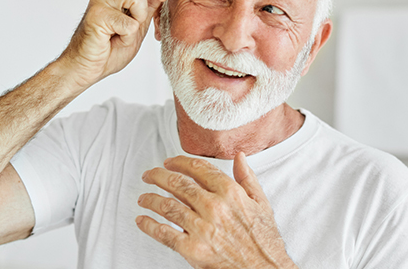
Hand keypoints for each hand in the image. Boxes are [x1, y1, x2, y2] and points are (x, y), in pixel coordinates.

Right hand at [58, 0, 186, 88]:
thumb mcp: (139, 24)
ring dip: (139, 18)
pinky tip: (115, 40)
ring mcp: (101, 0)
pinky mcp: (96, 15)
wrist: (86, 68)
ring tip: (125, 32)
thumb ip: (150, 5)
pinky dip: (127, 36)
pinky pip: (128, 21)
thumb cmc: (109, 47)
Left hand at [137, 154, 297, 268]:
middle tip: (149, 176)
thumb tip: (239, 157)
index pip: (198, 168)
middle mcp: (214, 207)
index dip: (179, 162)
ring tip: (144, 198)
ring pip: (167, 206)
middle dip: (158, 176)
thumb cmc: (265, 242)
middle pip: (177, 184)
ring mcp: (202, 228)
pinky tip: (142, 220)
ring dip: (151, 199)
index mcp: (230, 193)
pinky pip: (165, 234)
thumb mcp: (262, 204)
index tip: (169, 162)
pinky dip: (150, 226)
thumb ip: (247, 179)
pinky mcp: (193, 250)